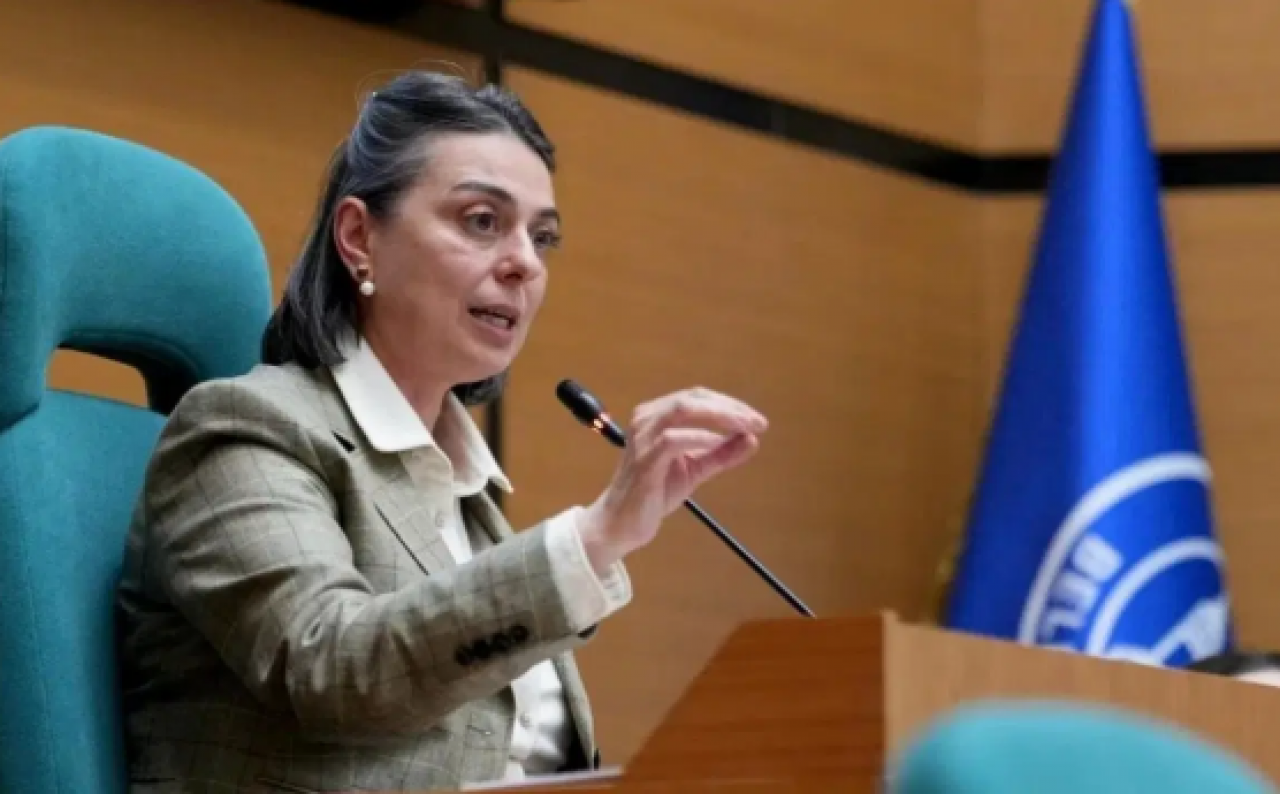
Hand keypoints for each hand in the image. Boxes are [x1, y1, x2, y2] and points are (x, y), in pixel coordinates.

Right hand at [578, 387, 766, 572]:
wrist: (622, 522)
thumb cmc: (654, 491)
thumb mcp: (696, 468)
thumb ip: (722, 453)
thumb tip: (753, 439)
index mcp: (656, 415)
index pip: (697, 397)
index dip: (729, 404)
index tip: (756, 420)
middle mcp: (646, 418)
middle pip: (692, 398)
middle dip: (730, 408)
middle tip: (758, 423)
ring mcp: (642, 437)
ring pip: (682, 410)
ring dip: (720, 417)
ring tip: (745, 428)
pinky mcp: (643, 459)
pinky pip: (672, 440)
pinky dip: (700, 438)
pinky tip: (718, 444)